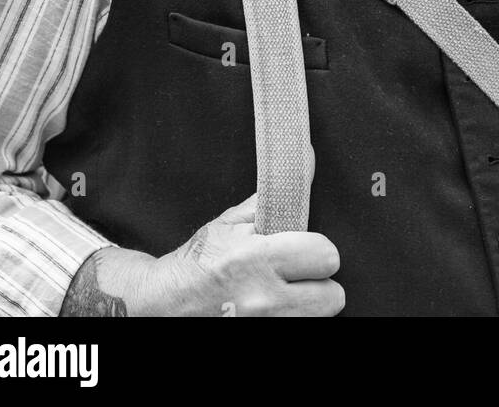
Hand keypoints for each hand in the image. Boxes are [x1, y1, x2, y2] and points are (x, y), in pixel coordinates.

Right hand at [61, 155, 343, 317]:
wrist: (165, 304)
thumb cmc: (199, 261)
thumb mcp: (230, 222)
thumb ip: (272, 197)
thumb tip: (306, 159)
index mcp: (258, 258)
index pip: (325, 255)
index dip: (318, 249)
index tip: (304, 249)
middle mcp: (264, 299)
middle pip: (333, 296)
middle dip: (319, 283)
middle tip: (298, 275)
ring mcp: (265, 326)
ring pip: (319, 318)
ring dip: (307, 306)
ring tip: (284, 293)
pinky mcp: (264, 339)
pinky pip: (301, 329)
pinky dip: (292, 319)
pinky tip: (275, 309)